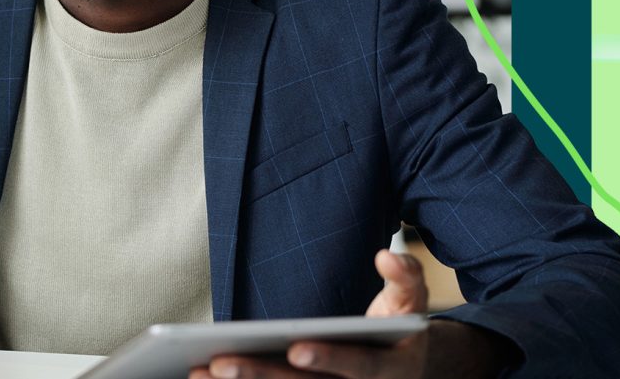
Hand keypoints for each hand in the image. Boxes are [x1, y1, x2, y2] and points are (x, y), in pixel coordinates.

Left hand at [189, 249, 441, 378]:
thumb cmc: (402, 332)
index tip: (296, 348)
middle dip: (263, 376)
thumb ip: (405, 275)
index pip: (358, 366)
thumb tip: (386, 254)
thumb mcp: (412, 302)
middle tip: (221, 363)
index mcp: (386, 368)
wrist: (419, 376)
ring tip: (199, 372)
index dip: (329, 358)